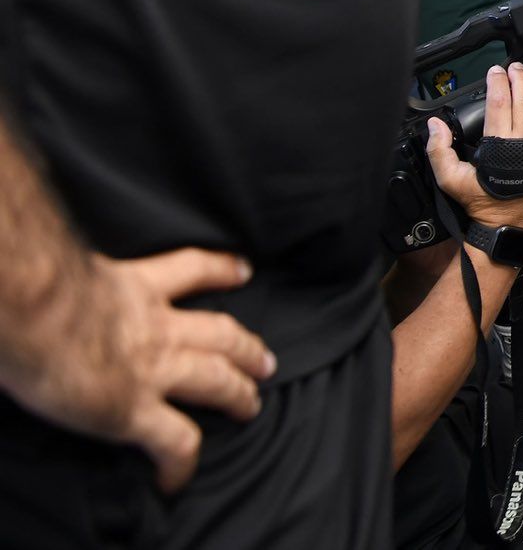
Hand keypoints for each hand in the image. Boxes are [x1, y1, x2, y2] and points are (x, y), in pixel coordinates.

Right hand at [8, 249, 274, 492]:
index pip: (190, 268)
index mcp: (134, 286)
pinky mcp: (133, 411)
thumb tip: (51, 284)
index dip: (221, 269)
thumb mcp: (67, 268)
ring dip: (238, 394)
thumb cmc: (31, 285)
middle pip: (220, 333)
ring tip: (251, 406)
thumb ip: (77, 279)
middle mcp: (155, 326)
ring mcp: (152, 369)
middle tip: (266, 362)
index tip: (243, 271)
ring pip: (216, 381)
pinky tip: (175, 479)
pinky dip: (180, 463)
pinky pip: (174, 441)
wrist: (32, 308)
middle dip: (248, 348)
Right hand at [425, 63, 522, 230]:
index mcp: (500, 144)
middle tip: (514, 68)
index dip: (497, 81)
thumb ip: (439, 151)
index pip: (499, 101)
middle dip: (520, 77)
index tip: (494, 71)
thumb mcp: (450, 180)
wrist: (509, 225)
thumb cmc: (482, 202)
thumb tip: (434, 125)